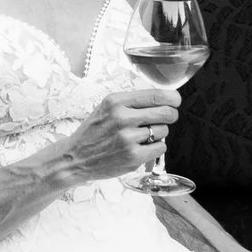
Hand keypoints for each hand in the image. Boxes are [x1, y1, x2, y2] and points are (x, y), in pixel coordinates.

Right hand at [56, 87, 179, 184]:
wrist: (75, 157)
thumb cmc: (94, 132)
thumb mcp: (106, 108)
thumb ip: (131, 102)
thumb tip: (163, 99)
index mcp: (116, 101)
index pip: (156, 95)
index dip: (172, 98)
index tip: (175, 100)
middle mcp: (122, 117)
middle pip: (166, 112)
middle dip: (170, 115)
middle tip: (166, 118)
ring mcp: (128, 138)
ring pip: (164, 131)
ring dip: (158, 134)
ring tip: (142, 136)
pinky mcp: (133, 157)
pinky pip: (160, 148)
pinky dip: (155, 148)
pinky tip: (142, 147)